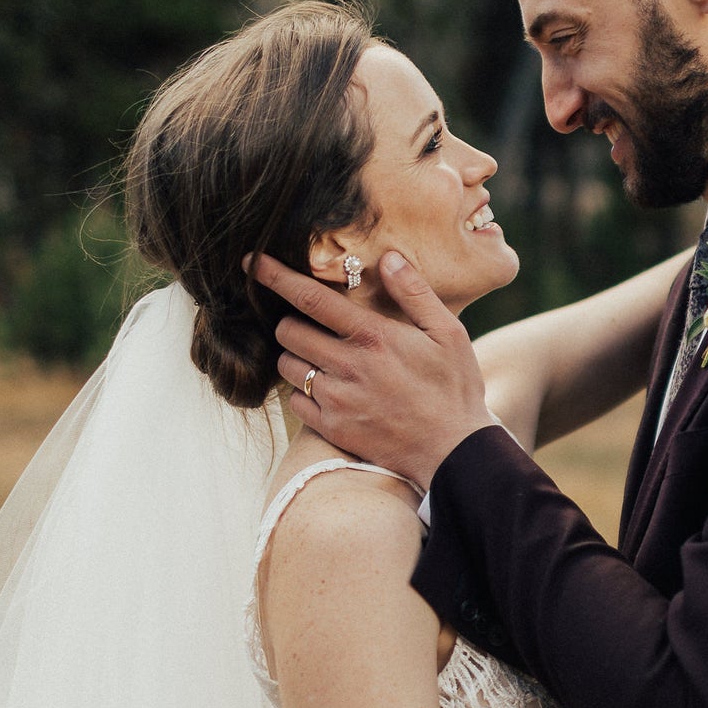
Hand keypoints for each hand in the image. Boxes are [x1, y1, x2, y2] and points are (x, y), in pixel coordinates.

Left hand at [250, 251, 495, 485]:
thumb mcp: (448, 333)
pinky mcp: (333, 428)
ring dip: (296, 357)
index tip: (253, 262)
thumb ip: (415, 292)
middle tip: (313, 327)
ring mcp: (337, 400)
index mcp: (373, 336)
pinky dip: (303, 392)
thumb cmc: (454, 389)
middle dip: (291, 322)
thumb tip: (388, 257)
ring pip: (287, 367)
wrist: (454, 451)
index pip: (310, 298)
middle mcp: (348, 366)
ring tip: (323, 360)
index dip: (276, 276)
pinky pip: (295, 402)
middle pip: (287, 331)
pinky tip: (329, 390)